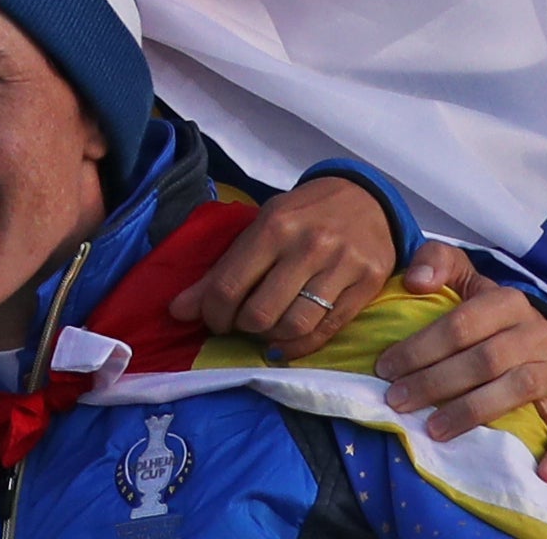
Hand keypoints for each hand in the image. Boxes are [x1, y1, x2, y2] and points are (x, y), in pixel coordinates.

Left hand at [182, 173, 398, 360]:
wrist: (367, 198)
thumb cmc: (305, 213)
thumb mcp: (262, 227)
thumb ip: (222, 269)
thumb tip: (178, 311)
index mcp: (275, 225)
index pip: (230, 285)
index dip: (212, 314)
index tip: (214, 319)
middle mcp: (309, 245)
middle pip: (260, 313)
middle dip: (241, 327)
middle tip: (240, 323)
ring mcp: (342, 266)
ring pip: (294, 326)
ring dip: (270, 338)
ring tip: (265, 329)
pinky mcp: (367, 285)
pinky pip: (325, 332)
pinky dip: (298, 347)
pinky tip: (286, 343)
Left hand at [371, 250, 546, 474]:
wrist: (543, 334)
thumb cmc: (489, 312)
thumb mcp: (465, 276)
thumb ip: (437, 262)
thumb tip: (414, 281)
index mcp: (507, 301)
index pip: (461, 324)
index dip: (421, 347)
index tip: (385, 369)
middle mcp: (535, 334)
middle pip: (484, 359)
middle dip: (435, 382)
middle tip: (397, 402)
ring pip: (516, 389)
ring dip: (472, 412)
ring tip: (434, 430)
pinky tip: (538, 473)